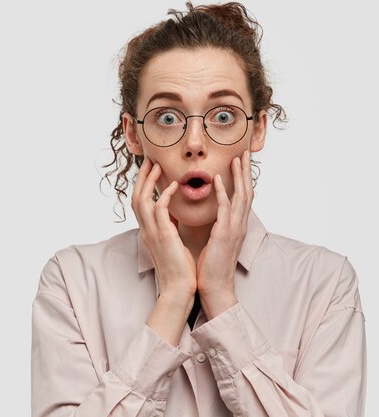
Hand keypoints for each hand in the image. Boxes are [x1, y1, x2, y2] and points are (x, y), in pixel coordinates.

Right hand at [132, 156, 196, 301]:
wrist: (179, 289)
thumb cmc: (179, 269)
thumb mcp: (172, 244)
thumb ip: (170, 228)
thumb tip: (175, 215)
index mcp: (148, 232)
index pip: (140, 203)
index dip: (143, 185)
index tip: (150, 170)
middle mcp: (146, 230)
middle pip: (136, 197)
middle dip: (142, 177)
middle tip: (149, 160)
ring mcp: (152, 233)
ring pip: (142, 200)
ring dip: (149, 181)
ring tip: (157, 165)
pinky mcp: (163, 235)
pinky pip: (159, 208)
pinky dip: (164, 194)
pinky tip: (173, 184)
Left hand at [196, 150, 252, 318]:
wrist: (215, 288)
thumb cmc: (212, 267)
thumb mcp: (216, 242)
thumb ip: (218, 227)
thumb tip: (213, 216)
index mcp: (237, 226)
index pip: (243, 198)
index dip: (243, 179)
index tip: (241, 162)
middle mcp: (239, 225)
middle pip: (247, 192)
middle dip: (246, 171)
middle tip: (245, 152)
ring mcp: (234, 229)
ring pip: (241, 196)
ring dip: (239, 176)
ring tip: (237, 157)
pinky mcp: (224, 234)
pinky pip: (224, 208)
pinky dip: (223, 192)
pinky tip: (219, 178)